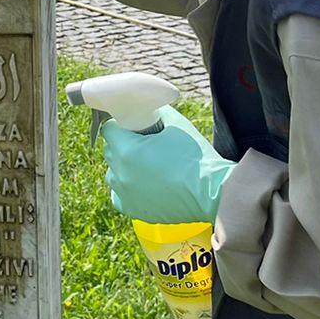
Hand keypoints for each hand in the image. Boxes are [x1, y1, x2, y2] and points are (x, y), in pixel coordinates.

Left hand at [100, 106, 231, 223]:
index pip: (108, 130)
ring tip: (143, 166)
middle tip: (141, 144)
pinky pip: (118, 196)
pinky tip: (140, 184)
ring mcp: (126, 194)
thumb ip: (159, 113)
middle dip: (121, 145)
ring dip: (122, 168)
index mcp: (128, 150)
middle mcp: (121, 174)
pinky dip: (126, 190)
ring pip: (112, 175)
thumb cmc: (196, 158)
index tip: (130, 126)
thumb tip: (150, 108)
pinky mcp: (134, 210)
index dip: (119, 125)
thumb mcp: (177, 125)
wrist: (211, 192)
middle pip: (109, 152)